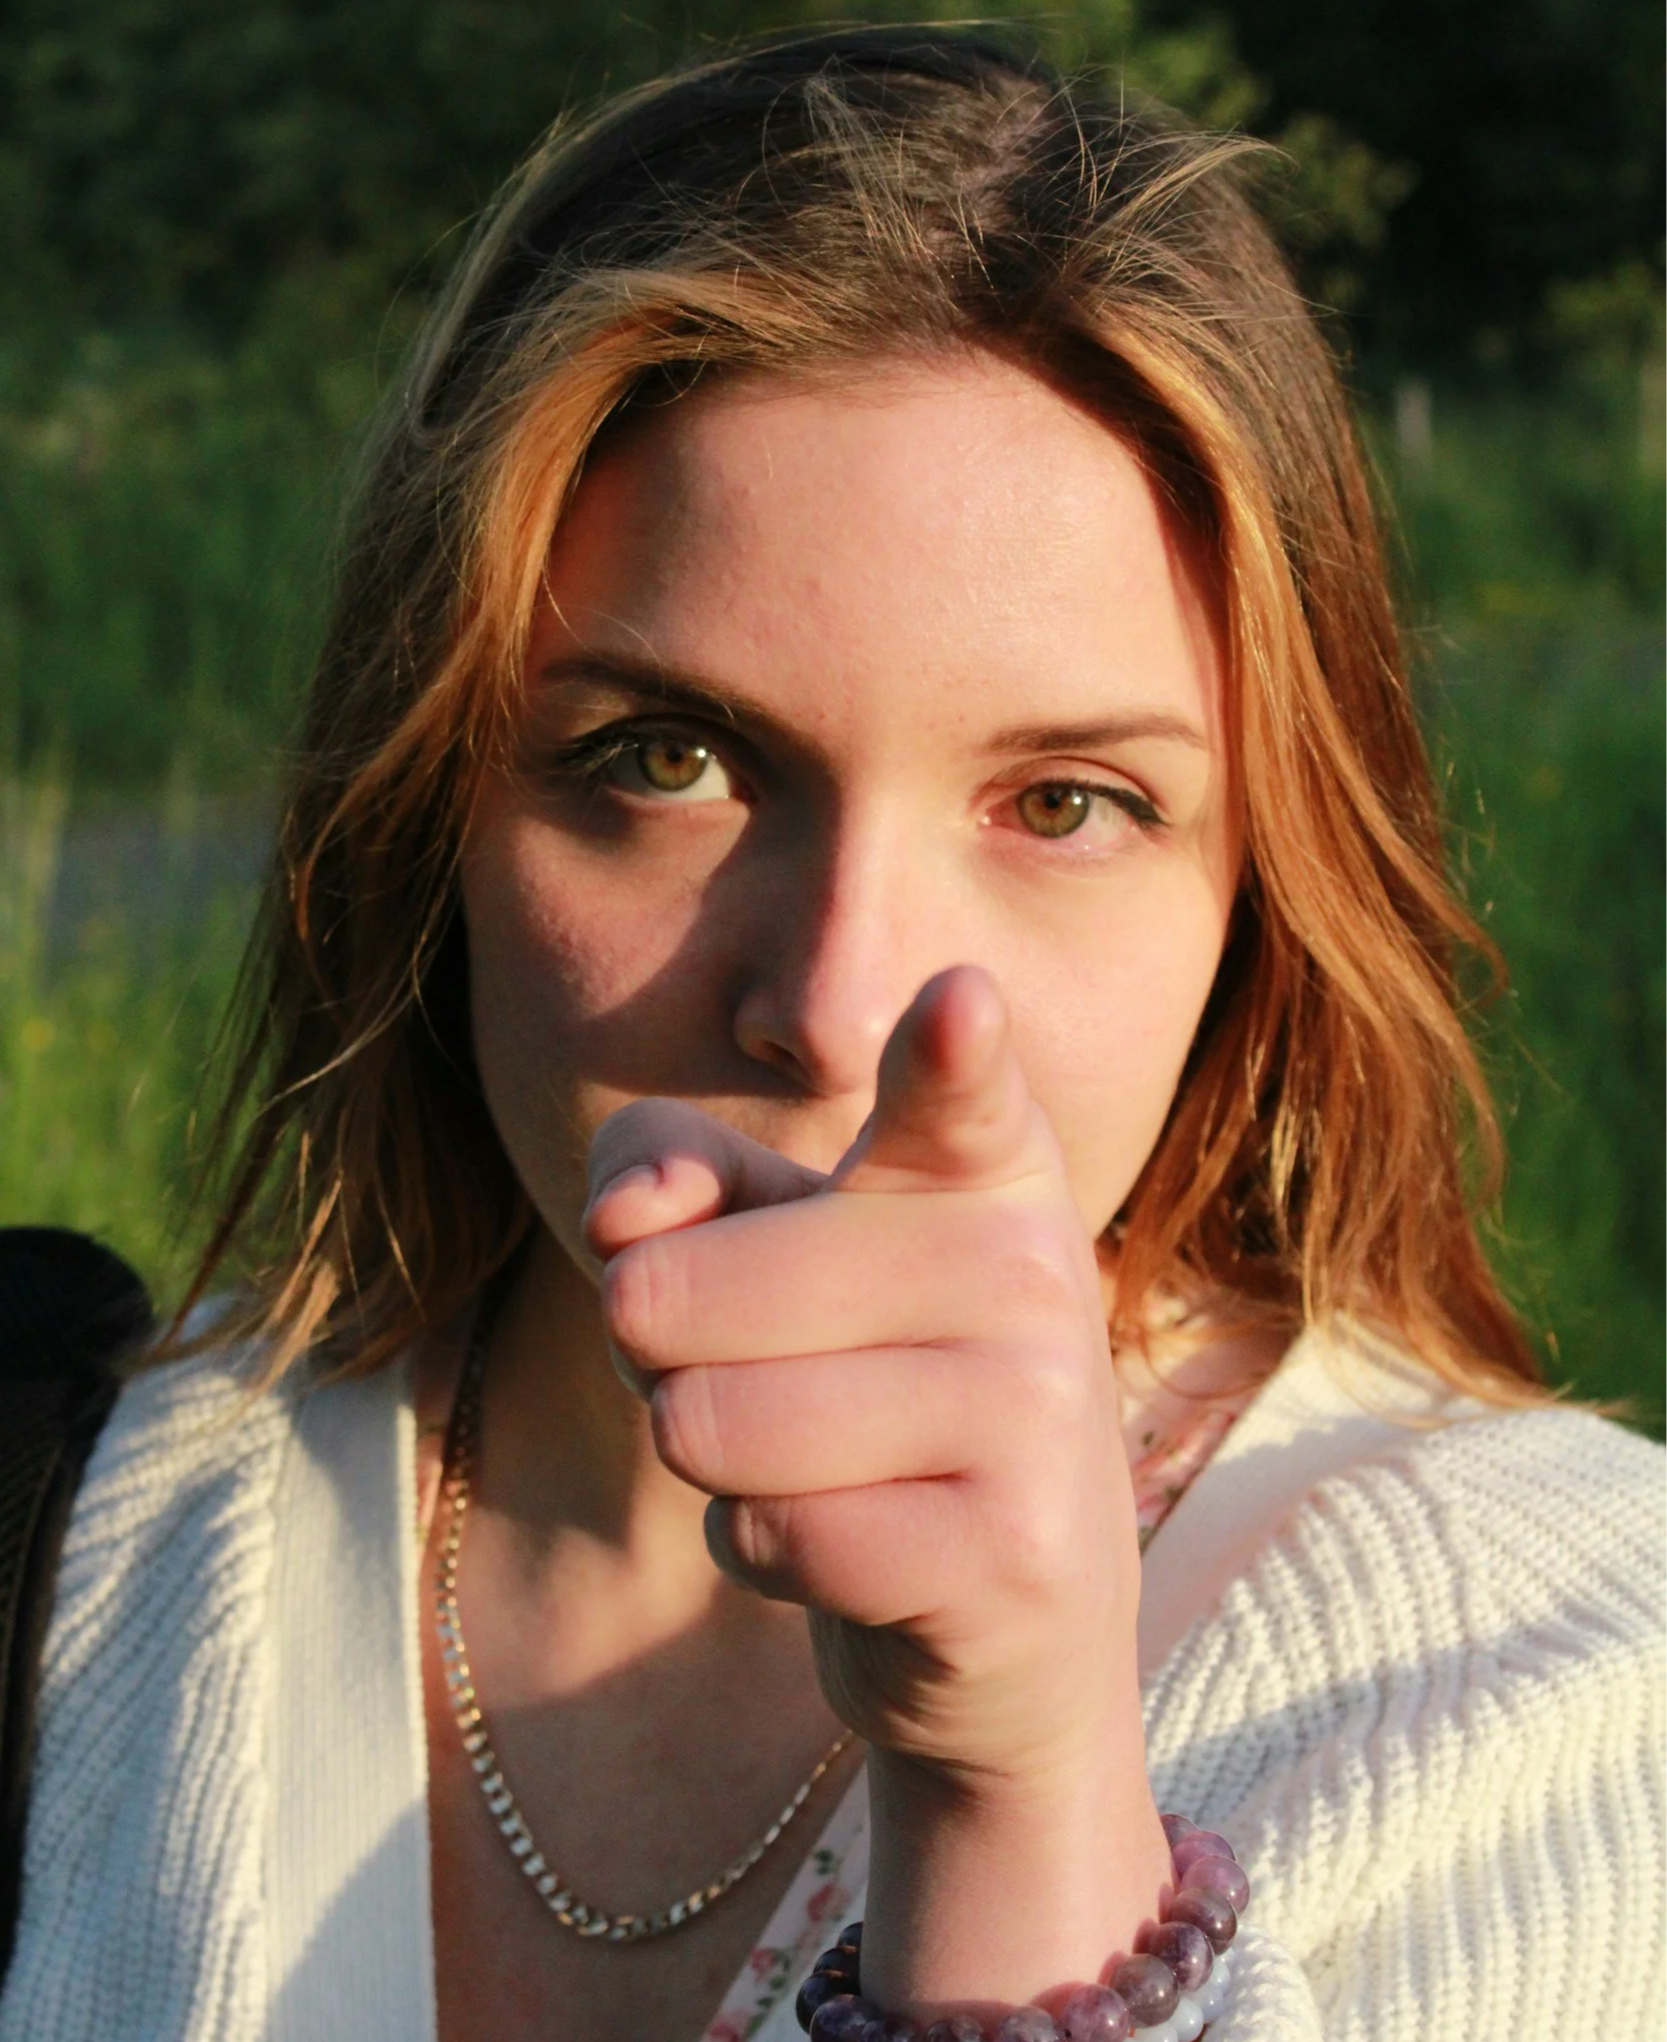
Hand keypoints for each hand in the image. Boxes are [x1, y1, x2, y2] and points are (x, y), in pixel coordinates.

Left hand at [583, 965, 1142, 1789]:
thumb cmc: (853, 1378)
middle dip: (654, 1357)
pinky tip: (846, 1546)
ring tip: (801, 1459)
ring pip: (708, 1424)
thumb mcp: (758, 1245)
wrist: (1006, 1604)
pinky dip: (757, 1552)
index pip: (959, 1091)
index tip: (959, 1003)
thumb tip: (624, 1221)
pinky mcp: (1012, 1559)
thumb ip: (669, 1177)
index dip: (950, 1048)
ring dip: (707, 1459)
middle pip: (675, 1291)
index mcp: (983, 1164)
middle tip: (756, 1375)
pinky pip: (768, 1538)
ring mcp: (1039, 1415)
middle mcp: (1031, 1267)